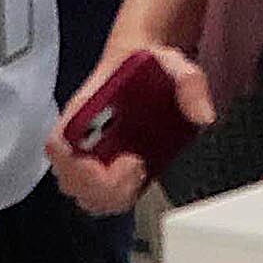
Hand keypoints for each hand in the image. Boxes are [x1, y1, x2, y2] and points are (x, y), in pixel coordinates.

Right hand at [47, 44, 213, 215]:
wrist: (147, 63)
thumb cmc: (148, 64)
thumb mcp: (172, 63)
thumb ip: (189, 83)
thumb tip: (202, 114)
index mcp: (86, 108)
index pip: (60, 145)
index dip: (84, 165)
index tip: (128, 159)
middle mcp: (81, 134)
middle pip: (70, 180)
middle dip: (105, 189)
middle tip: (137, 169)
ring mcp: (91, 153)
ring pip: (82, 193)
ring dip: (109, 197)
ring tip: (137, 177)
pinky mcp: (106, 167)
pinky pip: (97, 196)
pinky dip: (115, 199)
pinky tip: (136, 182)